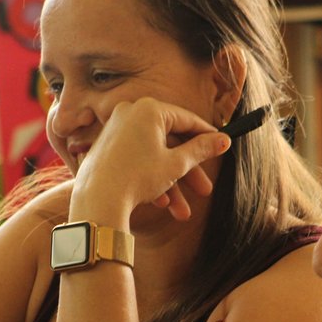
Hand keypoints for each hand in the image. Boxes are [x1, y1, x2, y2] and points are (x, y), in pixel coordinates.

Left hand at [73, 98, 230, 221]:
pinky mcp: (107, 147)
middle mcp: (131, 113)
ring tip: (182, 212)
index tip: (222, 146)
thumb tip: (224, 140)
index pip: (187, 119)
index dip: (207, 135)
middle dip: (188, 173)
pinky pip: (136, 160)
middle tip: (205, 190)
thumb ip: (201, 150)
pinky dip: (150, 179)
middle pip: (170, 142)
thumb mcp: (176, 164)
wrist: (97, 199)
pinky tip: (161, 204)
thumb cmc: (137, 177)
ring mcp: (116, 130)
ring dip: (170, 184)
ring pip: (154, 156)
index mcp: (149, 109)